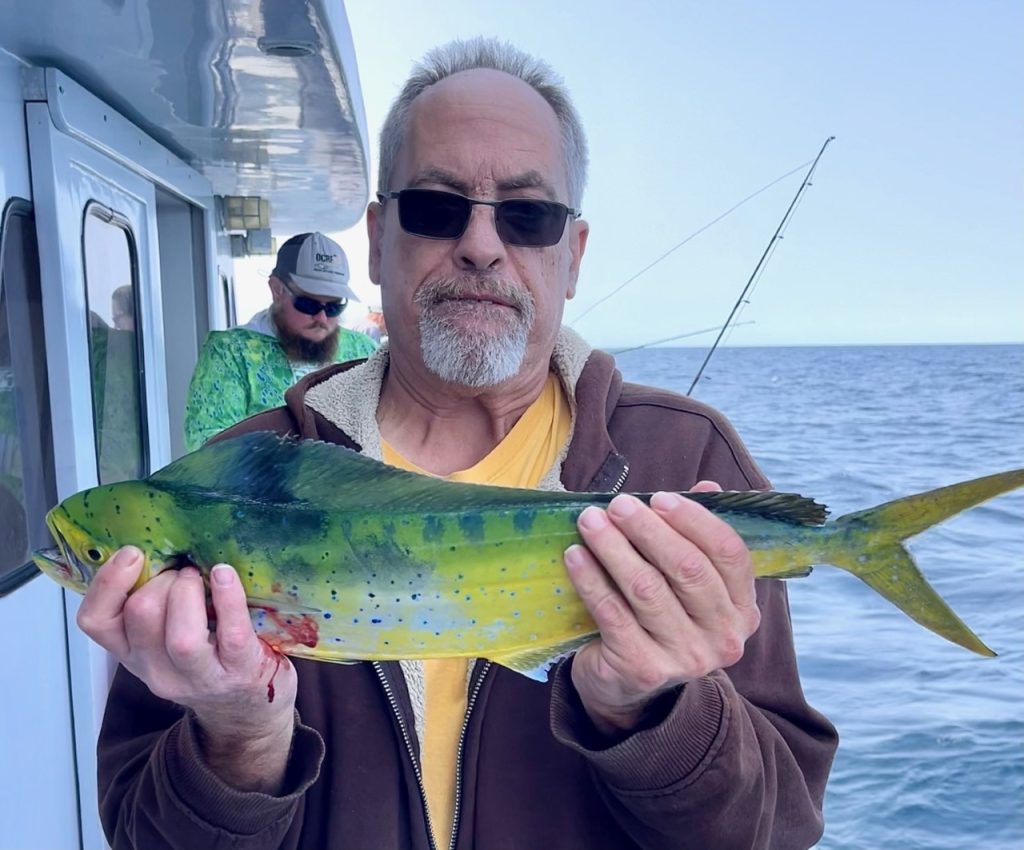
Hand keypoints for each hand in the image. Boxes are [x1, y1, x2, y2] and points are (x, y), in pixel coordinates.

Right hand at [77, 546, 296, 790]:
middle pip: (140, 616)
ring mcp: (200, 676)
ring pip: (181, 635)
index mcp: (131, 654)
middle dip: (162, 579)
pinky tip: (226, 575)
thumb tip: (152, 548)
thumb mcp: (162, 641)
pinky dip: (228, 598)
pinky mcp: (240, 672)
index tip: (133, 552)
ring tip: (200, 575)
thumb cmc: (205, 658)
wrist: (246, 711)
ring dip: (189, 591)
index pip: (96, 622)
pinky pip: (231, 633)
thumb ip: (151, 607)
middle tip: (183, 569)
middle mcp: (157, 670)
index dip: (108, 582)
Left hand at [563, 483, 759, 734]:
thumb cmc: (658, 616)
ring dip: (614, 548)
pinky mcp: (644, 668)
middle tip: (617, 504)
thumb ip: (695, 535)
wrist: (627, 684)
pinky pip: (613, 613)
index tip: (658, 497)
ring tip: (589, 521)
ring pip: (647, 588)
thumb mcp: (682, 580)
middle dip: (648, 530)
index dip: (694, 520)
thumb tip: (705, 487)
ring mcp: (686, 657)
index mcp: (742, 608)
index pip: (728, 554)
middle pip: (688, 569)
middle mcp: (723, 637)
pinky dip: (591, 579)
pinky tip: (575, 556)